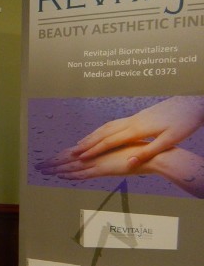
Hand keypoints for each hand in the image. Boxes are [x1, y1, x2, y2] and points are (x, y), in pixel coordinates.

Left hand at [38, 142, 153, 179]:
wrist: (151, 156)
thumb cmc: (137, 155)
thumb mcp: (119, 158)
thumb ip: (108, 161)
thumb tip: (102, 163)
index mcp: (96, 152)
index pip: (72, 154)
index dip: (59, 157)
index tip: (49, 160)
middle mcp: (94, 156)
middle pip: (67, 159)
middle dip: (51, 163)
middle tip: (37, 166)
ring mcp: (98, 162)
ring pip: (72, 166)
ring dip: (56, 169)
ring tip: (42, 171)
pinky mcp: (103, 170)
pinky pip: (83, 174)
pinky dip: (71, 175)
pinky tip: (61, 176)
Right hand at [73, 96, 203, 166]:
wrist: (192, 103)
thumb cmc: (184, 122)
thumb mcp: (170, 140)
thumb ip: (149, 151)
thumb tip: (130, 162)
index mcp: (138, 128)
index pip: (110, 141)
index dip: (94, 149)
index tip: (81, 157)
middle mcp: (133, 121)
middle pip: (104, 132)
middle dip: (88, 142)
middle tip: (73, 151)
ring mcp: (134, 117)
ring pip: (107, 126)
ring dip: (93, 135)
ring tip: (81, 143)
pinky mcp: (138, 116)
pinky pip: (114, 123)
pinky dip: (102, 130)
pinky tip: (100, 134)